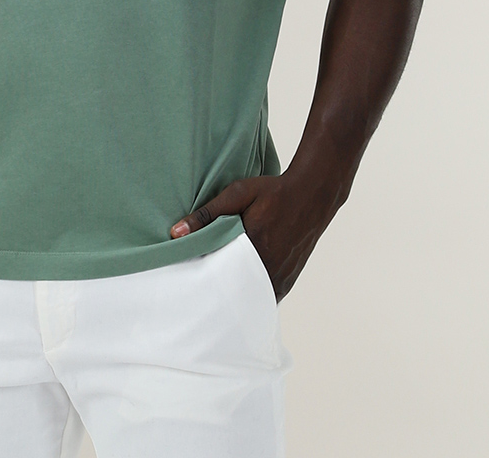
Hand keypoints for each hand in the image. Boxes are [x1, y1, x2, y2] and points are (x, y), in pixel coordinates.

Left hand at [170, 172, 335, 301]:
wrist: (312, 195)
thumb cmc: (273, 191)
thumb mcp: (238, 193)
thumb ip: (207, 213)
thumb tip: (175, 232)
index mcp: (253, 246)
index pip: (218, 276)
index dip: (202, 281)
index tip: (187, 283)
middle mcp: (269, 267)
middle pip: (234, 292)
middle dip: (216, 294)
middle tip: (197, 292)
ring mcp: (281, 277)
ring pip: (251, 298)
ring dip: (235, 296)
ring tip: (216, 293)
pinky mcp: (288, 281)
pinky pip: (265, 296)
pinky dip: (252, 294)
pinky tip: (238, 288)